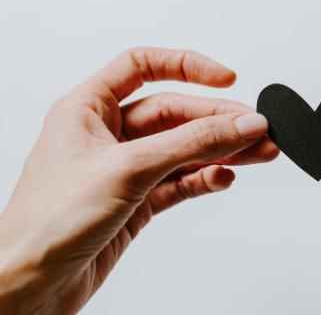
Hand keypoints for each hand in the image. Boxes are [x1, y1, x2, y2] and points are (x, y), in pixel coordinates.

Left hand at [0, 48, 277, 313]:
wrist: (31, 284)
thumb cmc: (48, 221)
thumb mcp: (129, 168)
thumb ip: (192, 143)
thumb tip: (241, 123)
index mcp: (88, 108)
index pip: (143, 66)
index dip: (186, 66)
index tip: (226, 78)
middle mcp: (107, 135)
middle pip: (175, 113)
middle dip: (218, 120)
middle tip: (257, 129)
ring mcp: (125, 169)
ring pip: (184, 149)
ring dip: (222, 151)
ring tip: (259, 153)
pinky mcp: (137, 201)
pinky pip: (181, 181)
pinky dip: (205, 179)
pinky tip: (223, 178)